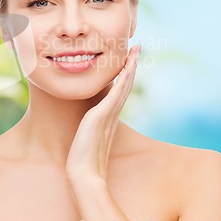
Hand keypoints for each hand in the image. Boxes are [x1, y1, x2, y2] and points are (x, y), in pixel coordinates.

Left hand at [66, 45, 139, 182]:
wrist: (84, 172)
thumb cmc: (83, 157)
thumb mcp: (87, 134)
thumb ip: (91, 125)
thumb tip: (88, 120)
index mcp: (109, 115)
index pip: (120, 89)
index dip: (126, 73)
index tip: (129, 58)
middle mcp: (112, 112)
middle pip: (126, 83)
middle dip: (131, 64)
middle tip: (137, 48)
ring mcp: (109, 113)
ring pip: (124, 85)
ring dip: (130, 67)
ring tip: (135, 51)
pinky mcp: (102, 115)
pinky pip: (115, 93)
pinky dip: (122, 79)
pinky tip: (125, 67)